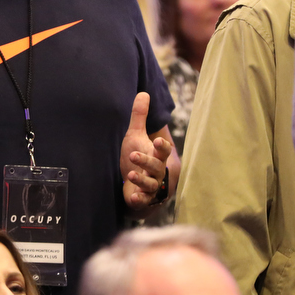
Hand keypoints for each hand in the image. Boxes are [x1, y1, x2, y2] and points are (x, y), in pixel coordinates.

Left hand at [121, 92, 171, 208]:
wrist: (135, 184)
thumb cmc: (137, 158)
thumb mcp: (135, 136)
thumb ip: (139, 117)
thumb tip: (143, 93)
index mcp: (157, 156)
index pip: (164, 151)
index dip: (162, 147)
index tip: (158, 142)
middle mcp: (157, 171)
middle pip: (156, 166)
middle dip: (146, 161)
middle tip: (133, 155)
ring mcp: (151, 186)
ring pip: (151, 184)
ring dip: (142, 180)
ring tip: (131, 174)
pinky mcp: (142, 199)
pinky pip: (143, 201)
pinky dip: (139, 199)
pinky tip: (132, 197)